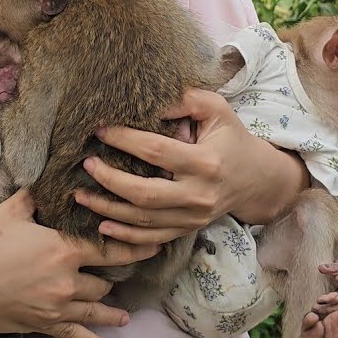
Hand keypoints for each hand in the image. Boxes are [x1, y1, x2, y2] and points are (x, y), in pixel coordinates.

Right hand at [0, 188, 160, 337]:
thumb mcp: (11, 211)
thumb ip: (37, 198)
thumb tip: (50, 182)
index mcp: (62, 249)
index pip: (109, 249)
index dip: (134, 247)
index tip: (154, 243)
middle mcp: (65, 281)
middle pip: (103, 282)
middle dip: (113, 278)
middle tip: (126, 276)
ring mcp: (53, 307)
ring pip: (93, 311)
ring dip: (110, 312)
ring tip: (125, 316)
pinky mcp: (38, 325)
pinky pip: (71, 336)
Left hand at [75, 88, 285, 243]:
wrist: (256, 179)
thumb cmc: (231, 138)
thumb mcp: (217, 110)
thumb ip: (187, 99)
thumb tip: (151, 102)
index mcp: (206, 162)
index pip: (155, 151)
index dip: (124, 140)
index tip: (100, 130)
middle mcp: (198, 195)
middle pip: (144, 194)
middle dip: (109, 180)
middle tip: (87, 164)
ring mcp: (192, 217)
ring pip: (143, 220)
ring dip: (108, 209)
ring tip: (81, 195)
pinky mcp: (187, 230)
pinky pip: (152, 238)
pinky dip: (126, 236)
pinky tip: (103, 225)